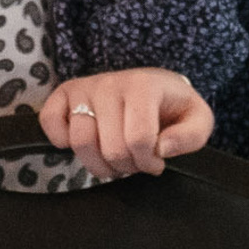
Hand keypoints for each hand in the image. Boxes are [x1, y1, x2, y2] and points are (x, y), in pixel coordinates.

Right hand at [39, 68, 213, 180]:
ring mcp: (85, 86)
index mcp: (144, 86)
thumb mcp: (198, 120)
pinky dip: (61, 140)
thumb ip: (191, 136)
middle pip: (110, 147)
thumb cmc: (173, 108)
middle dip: (126, 166)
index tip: (156, 161)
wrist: (154, 87)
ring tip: (115, 158)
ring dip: (98, 163)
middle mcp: (111, 82)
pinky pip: (50, 122)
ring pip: (80, 142)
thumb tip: (162, 148)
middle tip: (136, 161)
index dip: (147, 162)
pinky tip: (87, 142)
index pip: (138, 139)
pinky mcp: (65, 93)